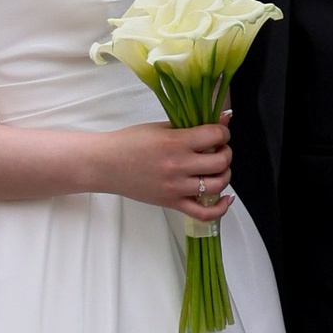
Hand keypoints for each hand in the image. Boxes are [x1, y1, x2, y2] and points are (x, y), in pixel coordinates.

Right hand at [113, 117, 233, 221]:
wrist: (105, 164)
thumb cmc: (130, 142)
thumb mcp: (160, 127)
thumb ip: (191, 125)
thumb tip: (222, 119)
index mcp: (175, 142)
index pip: (215, 136)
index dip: (223, 133)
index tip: (219, 133)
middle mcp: (178, 166)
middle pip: (221, 162)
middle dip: (226, 153)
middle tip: (218, 149)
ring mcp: (176, 187)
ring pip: (217, 185)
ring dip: (224, 174)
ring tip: (217, 168)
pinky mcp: (172, 203)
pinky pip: (204, 213)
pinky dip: (220, 208)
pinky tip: (226, 198)